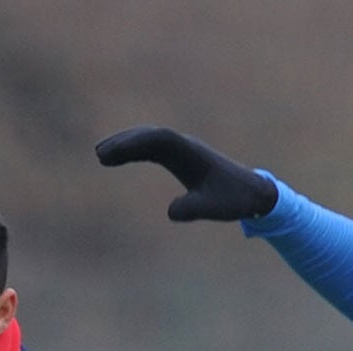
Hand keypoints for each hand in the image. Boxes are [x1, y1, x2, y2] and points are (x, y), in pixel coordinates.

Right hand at [94, 126, 276, 221]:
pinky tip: (119, 158)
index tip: (115, 153)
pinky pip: (153, 148)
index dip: (136, 144)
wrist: (252, 192)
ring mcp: (182, 150)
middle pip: (150, 136)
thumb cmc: (234, 200)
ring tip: (101, 154)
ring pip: (149, 140)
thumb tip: (171, 212)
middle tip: (100, 154)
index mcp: (192, 154)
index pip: (160, 140)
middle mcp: (185, 146)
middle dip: (125, 142)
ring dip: (126, 144)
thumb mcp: (214, 209)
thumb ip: (193, 209)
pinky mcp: (181, 157)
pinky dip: (135, 150)